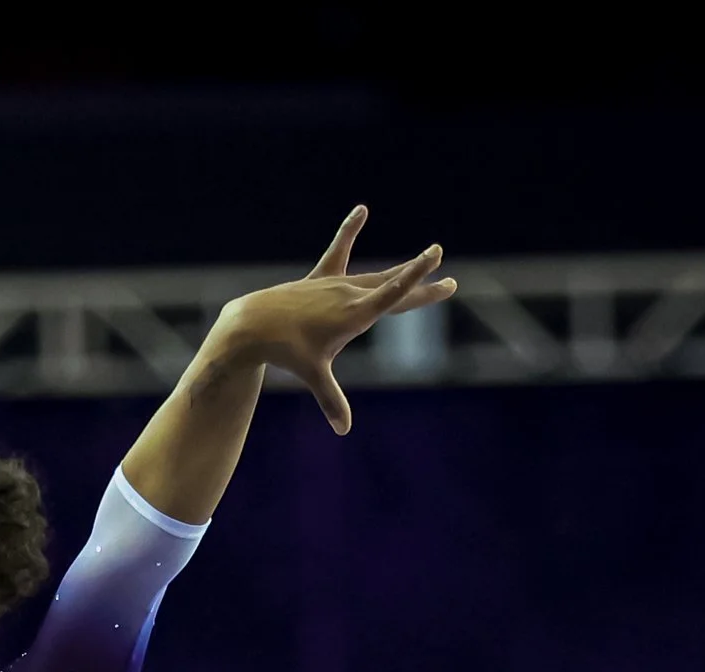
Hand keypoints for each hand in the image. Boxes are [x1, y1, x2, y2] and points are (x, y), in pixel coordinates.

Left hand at [215, 209, 455, 433]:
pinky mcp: (320, 279)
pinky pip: (339, 252)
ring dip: (401, 272)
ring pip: (375, 276)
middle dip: (422, 286)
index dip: (416, 278)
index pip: (392, 294)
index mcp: (353, 314)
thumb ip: (331, 400)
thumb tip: (343, 430)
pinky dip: (349, 231)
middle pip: (393, 288)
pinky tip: (362, 209)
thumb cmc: (285, 351)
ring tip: (426, 263)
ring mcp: (335, 284)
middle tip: (451, 284)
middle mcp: (348, 294)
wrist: (253, 326)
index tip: (436, 259)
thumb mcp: (313, 375)